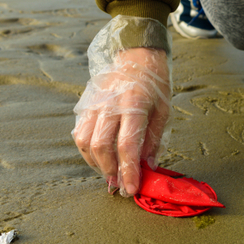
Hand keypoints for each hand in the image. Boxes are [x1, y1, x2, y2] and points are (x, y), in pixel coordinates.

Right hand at [72, 46, 171, 196]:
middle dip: (110, 171)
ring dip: (96, 163)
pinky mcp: (85, 104)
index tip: (131, 189)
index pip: (128, 144)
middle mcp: (110, 103)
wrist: (136, 54)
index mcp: (135, 103)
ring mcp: (94, 103)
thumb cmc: (154, 83)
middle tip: (120, 185)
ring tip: (110, 173)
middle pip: (101, 146)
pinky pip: (79, 132)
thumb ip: (154, 140)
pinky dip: (87, 150)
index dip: (128, 171)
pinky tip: (99, 157)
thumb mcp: (163, 109)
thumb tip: (147, 168)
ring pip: (85, 141)